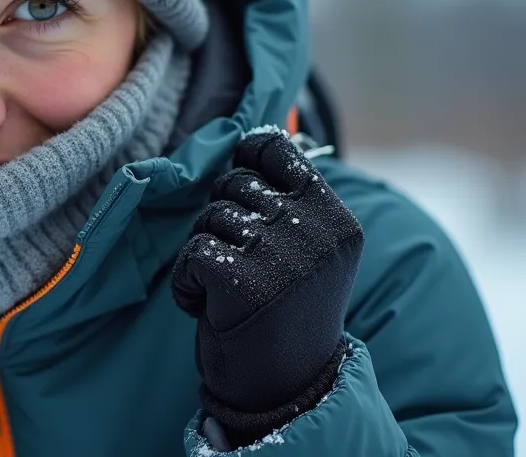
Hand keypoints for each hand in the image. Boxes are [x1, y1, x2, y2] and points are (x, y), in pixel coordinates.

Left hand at [172, 128, 363, 442]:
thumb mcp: (308, 251)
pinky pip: (191, 252)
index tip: (245, 200)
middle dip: (222, 219)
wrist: (284, 388)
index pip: (276, 151)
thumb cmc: (285, 314)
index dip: (246, 164)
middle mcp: (317, 233)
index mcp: (338, 219)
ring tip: (230, 292)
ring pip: (210, 217)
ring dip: (205, 253)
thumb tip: (249, 138)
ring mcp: (281, 255)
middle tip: (241, 266)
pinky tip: (208, 308)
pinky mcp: (242, 279)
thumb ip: (290, 199)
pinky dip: (186, 282)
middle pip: (235, 183)